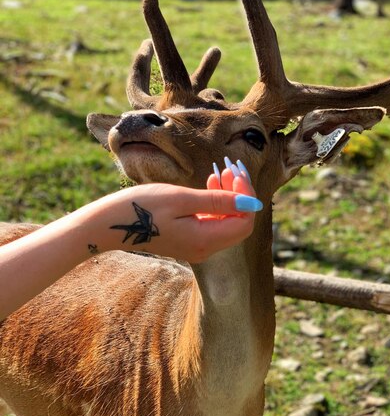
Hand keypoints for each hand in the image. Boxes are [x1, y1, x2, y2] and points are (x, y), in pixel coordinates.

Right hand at [100, 158, 260, 262]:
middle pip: (238, 223)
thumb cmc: (142, 207)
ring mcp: (197, 247)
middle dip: (239, 194)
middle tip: (230, 166)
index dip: (246, 196)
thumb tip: (253, 204)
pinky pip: (212, 224)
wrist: (109, 225)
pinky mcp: (189, 242)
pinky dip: (215, 204)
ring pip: (226, 222)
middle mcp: (205, 249)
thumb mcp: (181, 198)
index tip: (236, 171)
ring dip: (228, 197)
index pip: (245, 221)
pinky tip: (210, 184)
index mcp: (206, 240)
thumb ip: (218, 202)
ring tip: (220, 171)